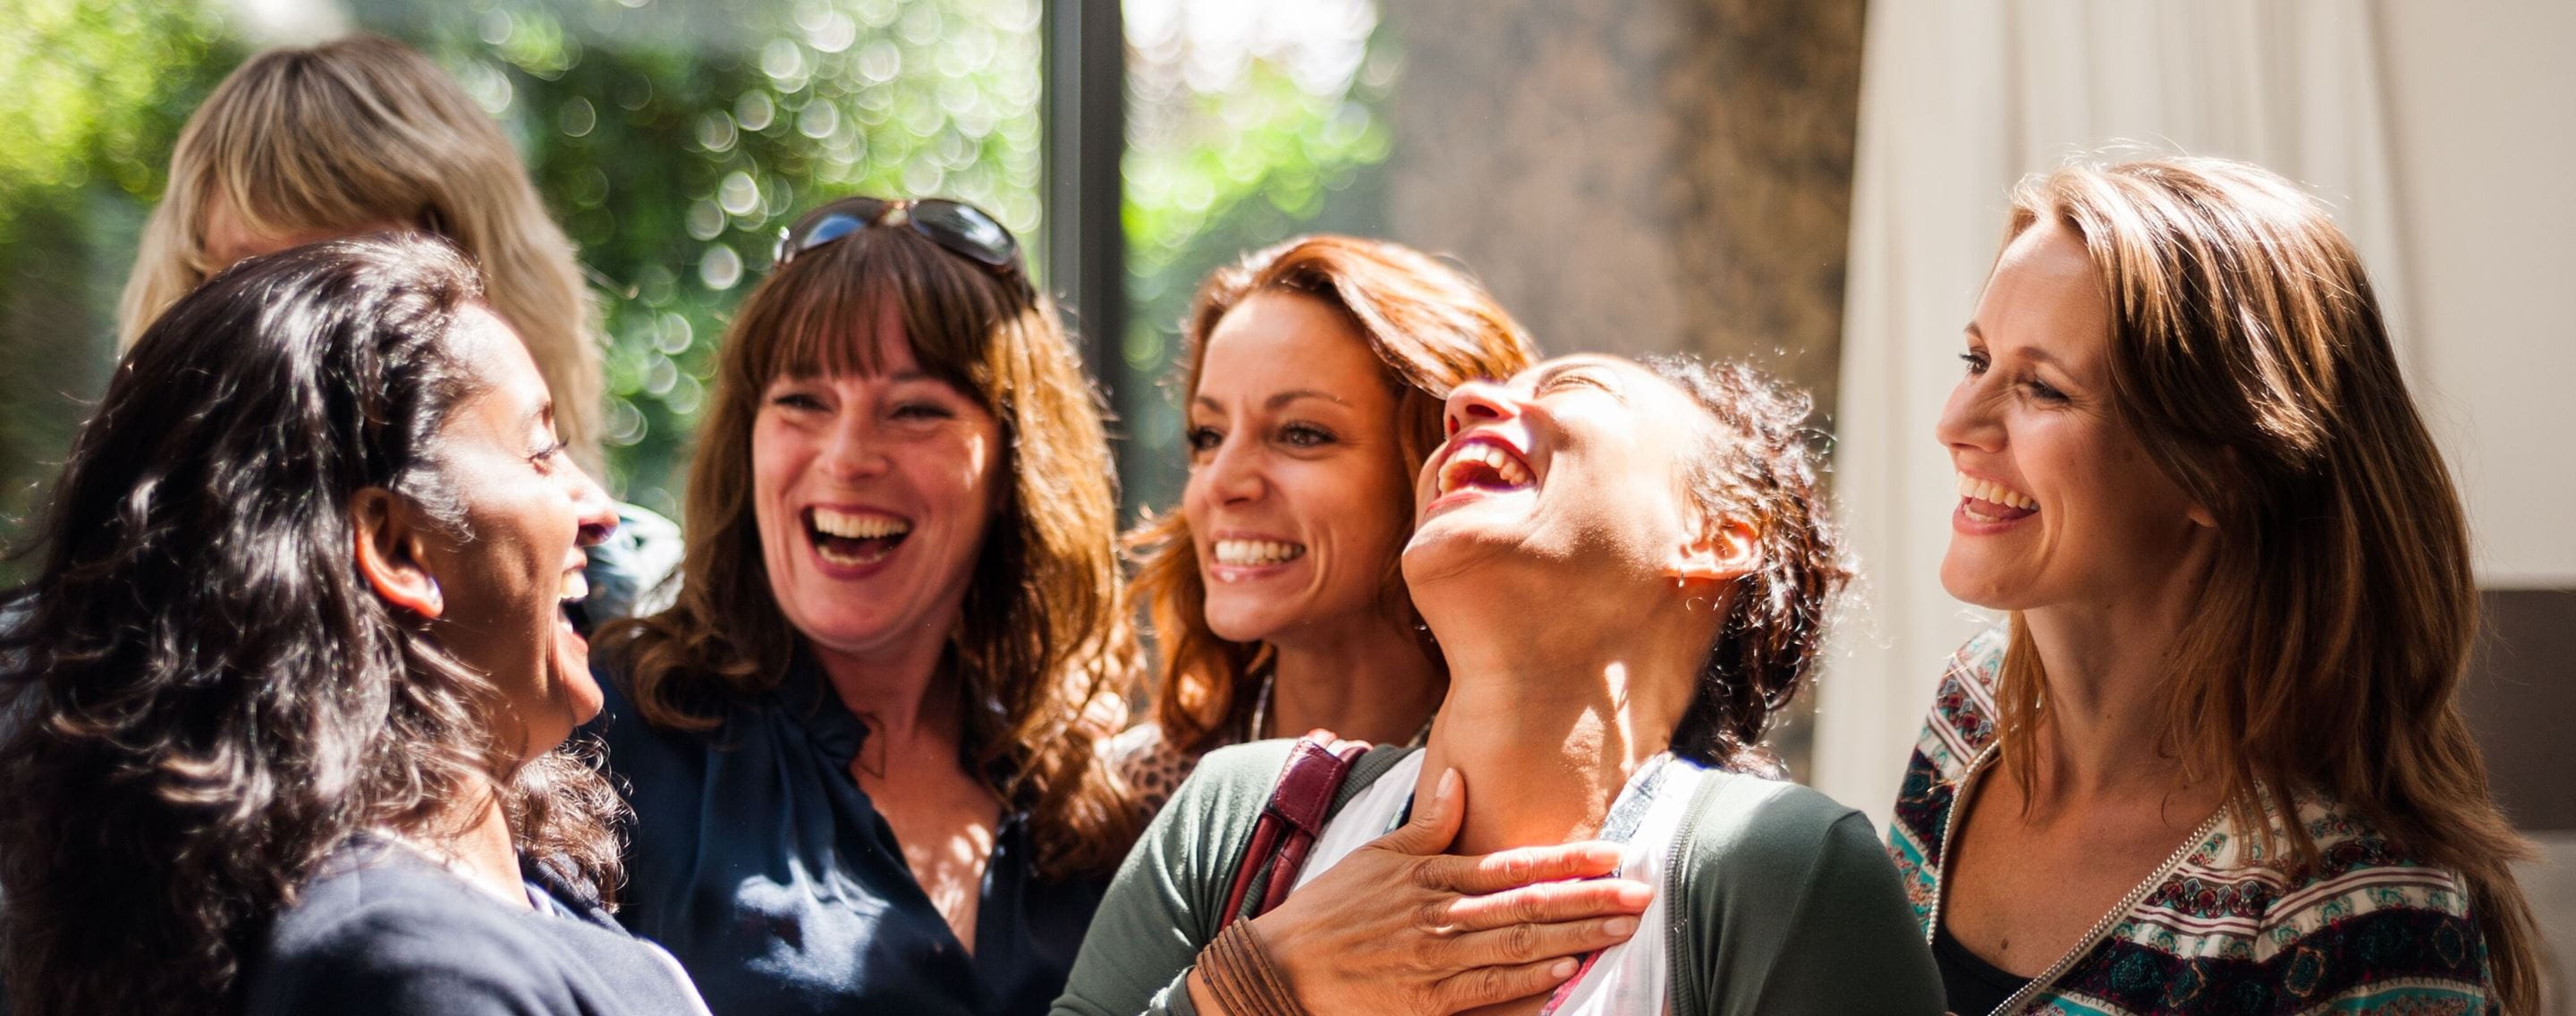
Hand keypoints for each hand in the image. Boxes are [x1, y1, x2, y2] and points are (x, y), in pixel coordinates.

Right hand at [1188, 768, 1650, 1015]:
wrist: (1280, 970)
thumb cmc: (1330, 911)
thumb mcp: (1374, 855)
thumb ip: (1427, 825)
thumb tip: (1458, 776)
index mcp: (1431, 876)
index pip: (1514, 864)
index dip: (1567, 861)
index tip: (1613, 856)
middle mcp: (1439, 915)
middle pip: (1528, 905)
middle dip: (1590, 899)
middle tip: (1641, 893)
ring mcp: (1434, 962)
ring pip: (1517, 947)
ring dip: (1575, 938)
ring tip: (1620, 930)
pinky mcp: (1427, 1004)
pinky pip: (1487, 991)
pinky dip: (1528, 983)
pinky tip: (1565, 973)